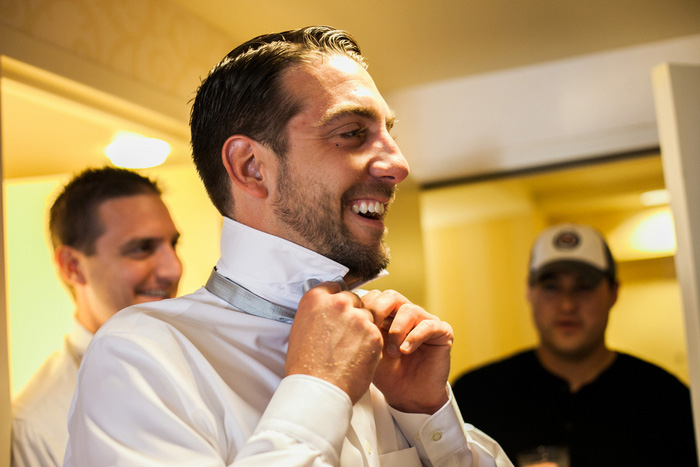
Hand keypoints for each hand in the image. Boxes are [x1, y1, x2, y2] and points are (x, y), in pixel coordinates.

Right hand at [286, 281, 382, 403]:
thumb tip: (326, 310)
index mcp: (316, 298)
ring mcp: (358, 317)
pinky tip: (358, 357)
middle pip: (354, 299)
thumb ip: (317, 313)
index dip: (337, 299)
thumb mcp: (301, 328)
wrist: (318, 389)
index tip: (338, 309)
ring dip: (363, 329)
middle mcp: (338, 302)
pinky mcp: (374, 333)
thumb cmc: (305, 365)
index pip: (335, 286)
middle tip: (345, 334)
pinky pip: (376, 333)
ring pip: (367, 316)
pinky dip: (370, 344)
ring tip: (350, 350)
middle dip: (352, 314)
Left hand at [362, 290, 452, 413]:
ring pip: (409, 309)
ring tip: (393, 352)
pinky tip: (405, 351)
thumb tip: (348, 313)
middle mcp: (407, 314)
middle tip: (373, 331)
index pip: (376, 297)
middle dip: (379, 313)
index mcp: (388, 315)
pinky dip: (414, 337)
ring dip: (397, 330)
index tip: (358, 326)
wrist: (407, 396)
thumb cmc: (387, 374)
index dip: (366, 308)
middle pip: (391, 297)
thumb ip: (362, 330)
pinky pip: (428, 325)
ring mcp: (425, 321)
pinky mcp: (442, 332)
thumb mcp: (369, 349)